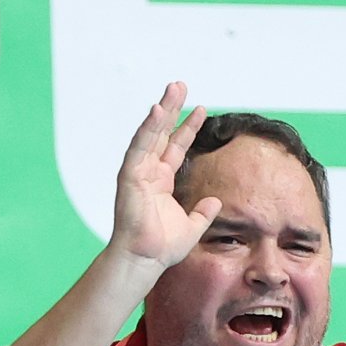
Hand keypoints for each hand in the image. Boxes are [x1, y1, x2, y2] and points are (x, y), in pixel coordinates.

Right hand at [108, 82, 221, 268]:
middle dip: (172, 109)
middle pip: (162, 133)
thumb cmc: (162, 247)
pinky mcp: (129, 176)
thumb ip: (203, 213)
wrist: (145, 260)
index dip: (188, 128)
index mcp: (161, 181)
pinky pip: (139, 147)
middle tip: (180, 85)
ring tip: (173, 88)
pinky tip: (157, 110)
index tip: (202, 109)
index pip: (176, 147)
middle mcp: (148, 172)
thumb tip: (215, 201)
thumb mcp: (192, 227)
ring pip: (151, 134)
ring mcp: (137, 172)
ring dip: (161, 110)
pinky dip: (148, 129)